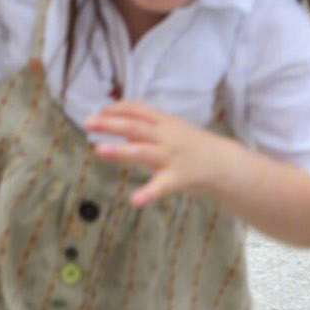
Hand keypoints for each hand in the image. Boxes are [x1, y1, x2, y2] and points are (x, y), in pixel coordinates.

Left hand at [84, 101, 231, 207]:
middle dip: (110, 123)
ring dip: (121, 150)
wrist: (222, 163)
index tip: (98, 111)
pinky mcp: (177, 178)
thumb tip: (117, 124)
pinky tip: (134, 200)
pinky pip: (161, 186)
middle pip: (135, 125)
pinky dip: (148, 193)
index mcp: (164, 122)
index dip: (117, 108)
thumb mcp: (170, 130)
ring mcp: (171, 156)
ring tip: (99, 150)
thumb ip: (145, 127)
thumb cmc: (190, 145)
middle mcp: (166, 136)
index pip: (138, 109)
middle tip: (87, 122)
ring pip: (144, 151)